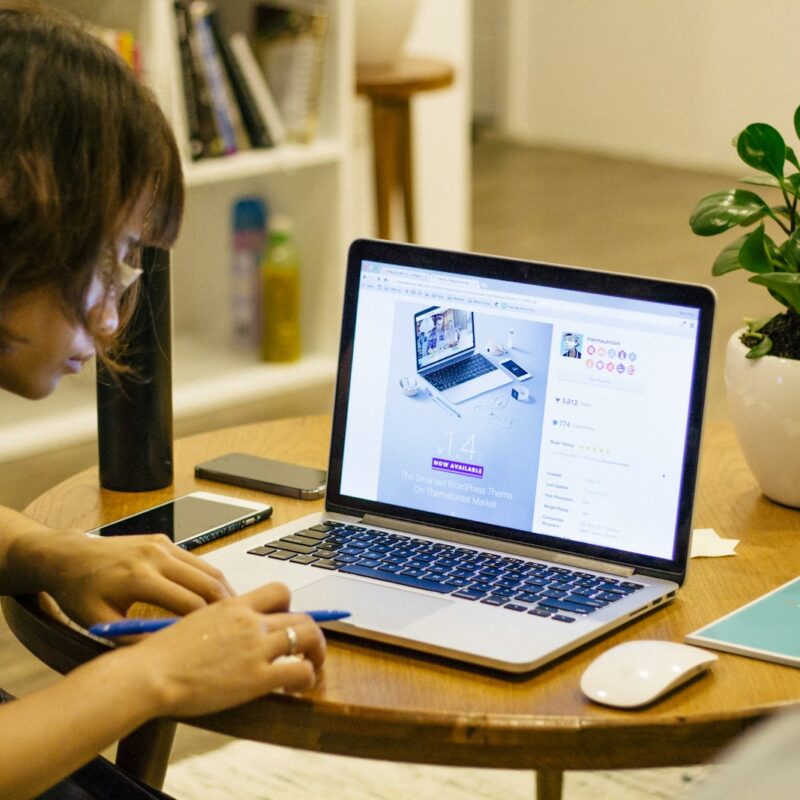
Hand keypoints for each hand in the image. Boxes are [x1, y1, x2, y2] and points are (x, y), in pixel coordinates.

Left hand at [26, 529, 233, 627]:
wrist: (68, 556)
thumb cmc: (80, 592)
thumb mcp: (99, 623)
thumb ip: (134, 638)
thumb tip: (168, 652)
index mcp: (139, 578)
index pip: (190, 603)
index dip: (207, 625)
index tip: (217, 642)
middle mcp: (156, 556)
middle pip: (207, 583)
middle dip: (226, 606)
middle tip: (239, 626)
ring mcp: (162, 544)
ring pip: (207, 568)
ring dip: (223, 590)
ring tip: (232, 613)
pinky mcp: (163, 540)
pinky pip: (195, 560)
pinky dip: (209, 578)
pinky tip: (212, 596)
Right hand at [130, 582, 325, 715]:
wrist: (150, 674)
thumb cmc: (160, 654)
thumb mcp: (193, 622)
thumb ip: (218, 622)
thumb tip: (225, 633)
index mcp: (234, 605)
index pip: (279, 591)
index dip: (289, 606)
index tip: (285, 622)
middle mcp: (250, 621)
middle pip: (301, 616)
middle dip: (310, 634)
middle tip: (306, 650)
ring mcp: (256, 648)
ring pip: (309, 637)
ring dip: (317, 653)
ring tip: (310, 667)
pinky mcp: (257, 677)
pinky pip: (301, 670)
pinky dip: (307, 677)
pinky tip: (296, 688)